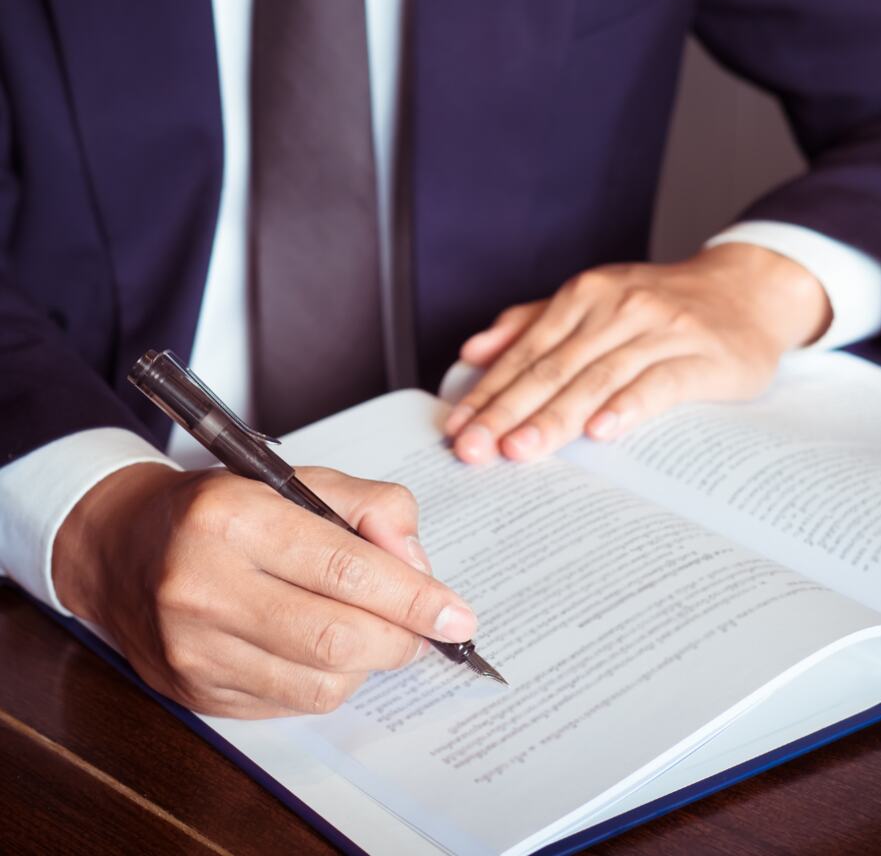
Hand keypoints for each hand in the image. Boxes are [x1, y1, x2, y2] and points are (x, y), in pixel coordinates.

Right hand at [52, 463, 476, 717]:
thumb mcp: (299, 479)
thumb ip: (374, 508)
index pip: (346, 569)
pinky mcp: (194, 690)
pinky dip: (328, 680)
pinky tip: (325, 649)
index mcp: (233, 518)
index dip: (413, 598)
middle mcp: (204, 585)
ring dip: (368, 663)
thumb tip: (420, 568)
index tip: (456, 615)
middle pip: (336, 637)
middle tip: (427, 629)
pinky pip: (291, 704)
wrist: (122, 546)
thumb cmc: (224, 509)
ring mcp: (194, 647)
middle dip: (401, 639)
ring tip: (371, 631)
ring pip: (319, 682)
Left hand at [445, 243, 829, 461]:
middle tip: (475, 449)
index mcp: (586, 294)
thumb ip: (532, 323)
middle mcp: (619, 307)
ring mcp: (662, 330)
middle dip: (509, 411)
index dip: (490, 391)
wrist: (747, 290)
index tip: (457, 428)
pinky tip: (602, 432)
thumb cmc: (663, 304)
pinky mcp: (703, 357)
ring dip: (556, 417)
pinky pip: (659, 384)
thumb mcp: (597, 300)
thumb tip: (472, 352)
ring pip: (598, 378)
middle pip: (554, 366)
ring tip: (521, 450)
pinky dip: (628, 407)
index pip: (527, 350)